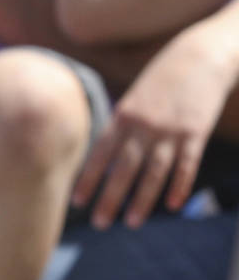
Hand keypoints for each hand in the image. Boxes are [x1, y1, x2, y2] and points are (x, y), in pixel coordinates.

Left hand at [73, 25, 237, 227]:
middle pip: (124, 168)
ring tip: (132, 222)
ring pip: (154, 172)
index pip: (101, 154)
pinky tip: (173, 206)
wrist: (202, 55)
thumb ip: (120, 126)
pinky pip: (187, 165)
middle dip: (111, 198)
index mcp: (124, 117)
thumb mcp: (134, 98)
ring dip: (143, 199)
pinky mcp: (196, 132)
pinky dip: (180, 186)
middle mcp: (144, 126)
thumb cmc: (162, 79)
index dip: (89, 179)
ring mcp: (171, 130)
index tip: (77, 203)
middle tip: (100, 224)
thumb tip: (105, 158)